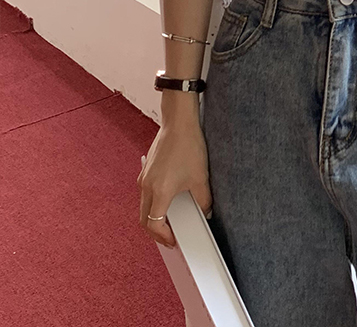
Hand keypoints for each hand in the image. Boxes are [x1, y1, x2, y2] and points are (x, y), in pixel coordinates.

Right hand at [137, 118, 212, 248]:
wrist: (179, 122)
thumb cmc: (188, 146)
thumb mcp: (200, 177)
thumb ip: (204, 200)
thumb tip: (206, 212)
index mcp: (158, 192)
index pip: (153, 225)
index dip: (163, 237)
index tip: (174, 240)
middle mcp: (146, 187)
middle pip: (144, 219)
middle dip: (156, 232)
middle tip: (170, 236)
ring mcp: (144, 178)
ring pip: (144, 206)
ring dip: (154, 217)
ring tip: (171, 220)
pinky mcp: (146, 170)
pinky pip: (146, 193)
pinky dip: (153, 203)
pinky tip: (168, 200)